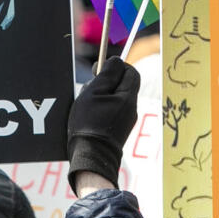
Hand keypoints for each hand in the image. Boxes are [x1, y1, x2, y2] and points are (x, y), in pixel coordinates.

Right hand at [66, 57, 140, 184]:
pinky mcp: (119, 130)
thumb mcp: (94, 92)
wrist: (91, 157)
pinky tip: (89, 117)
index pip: (130, 71)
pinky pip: (112, 111)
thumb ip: (106, 74)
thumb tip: (116, 61)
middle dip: (105, 82)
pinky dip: (101, 109)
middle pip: (122, 84)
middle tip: (89, 89)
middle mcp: (131, 108)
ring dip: (101, 96)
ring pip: (115, 98)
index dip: (115, 67)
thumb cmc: (90, 123)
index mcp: (128, 97)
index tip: (99, 70)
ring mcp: (126, 120)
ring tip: (87, 106)